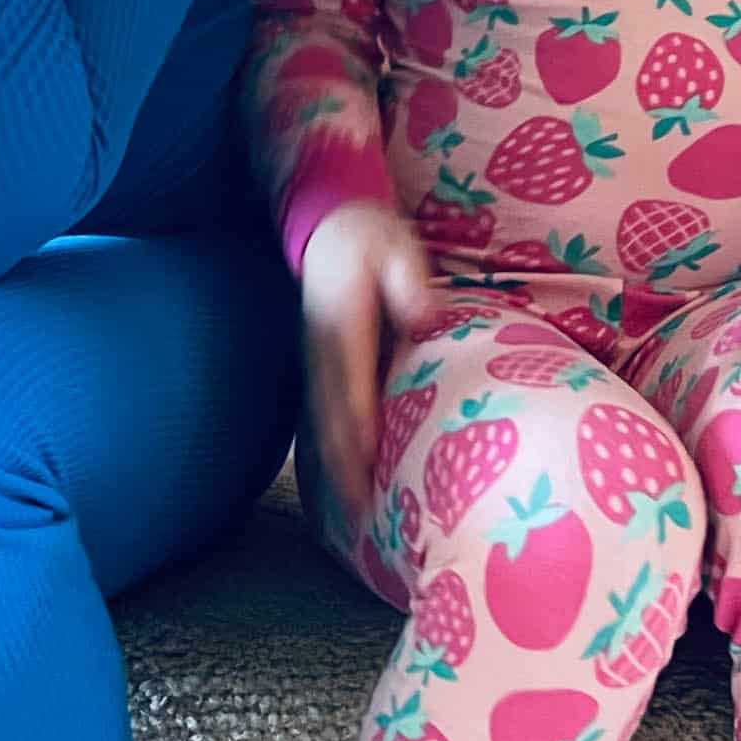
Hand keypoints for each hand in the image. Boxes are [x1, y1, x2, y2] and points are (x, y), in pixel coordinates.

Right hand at [298, 203, 435, 534]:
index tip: (369, 458)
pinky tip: (345, 481)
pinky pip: (323, 415)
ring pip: (322, 420)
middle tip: (362, 510)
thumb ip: (409, 279)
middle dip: (344, 463)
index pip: (351, 377)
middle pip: (331, 413)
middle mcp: (323, 348)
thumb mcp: (395, 245)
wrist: (328, 229)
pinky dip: (331, 450)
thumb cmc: (372, 239)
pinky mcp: (320, 368)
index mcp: (342, 320)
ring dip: (335, 466)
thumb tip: (423, 316)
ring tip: (355, 512)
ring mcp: (316, 360)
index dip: (359, 420)